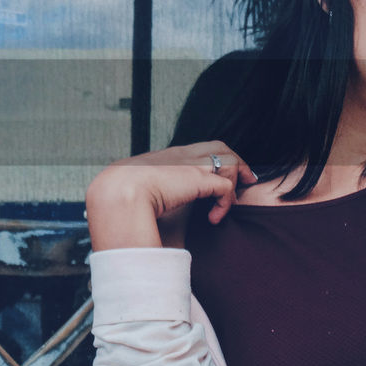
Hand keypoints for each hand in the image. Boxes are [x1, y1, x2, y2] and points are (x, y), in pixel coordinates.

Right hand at [86, 142, 257, 249]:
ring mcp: (191, 165)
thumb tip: (152, 211)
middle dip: (237, 161)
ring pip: (228, 161)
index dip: (212, 159)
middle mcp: (180, 156)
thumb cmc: (121, 199)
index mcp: (164, 158)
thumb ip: (150, 195)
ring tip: (231, 204)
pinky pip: (225, 187)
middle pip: (218, 146)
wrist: (118, 194)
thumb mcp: (137, 193)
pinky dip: (225, 204)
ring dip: (235, 182)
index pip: (196, 149)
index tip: (220, 175)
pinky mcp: (198, 180)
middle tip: (247, 178)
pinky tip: (215, 219)